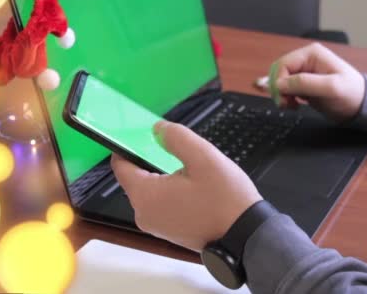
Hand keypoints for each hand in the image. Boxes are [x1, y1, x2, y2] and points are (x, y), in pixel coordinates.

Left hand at [111, 121, 262, 251]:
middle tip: (180, 152)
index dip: (127, 146)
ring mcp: (156, 226)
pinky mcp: (170, 233)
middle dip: (153, 161)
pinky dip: (173, 192)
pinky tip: (195, 187)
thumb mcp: (204, 157)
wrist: (246, 236)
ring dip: (166, 177)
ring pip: (152, 191)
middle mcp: (144, 214)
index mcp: (145, 195)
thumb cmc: (225, 198)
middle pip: (137, 179)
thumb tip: (157, 129)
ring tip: (194, 171)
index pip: (120, 166)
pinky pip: (163, 205)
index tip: (141, 133)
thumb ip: (176, 137)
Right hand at [269, 43, 365, 121]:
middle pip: (279, 72)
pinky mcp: (304, 85)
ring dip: (281, 95)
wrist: (361, 107)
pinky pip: (286, 89)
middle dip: (278, 89)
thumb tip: (279, 84)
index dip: (279, 82)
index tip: (284, 98)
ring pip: (280, 82)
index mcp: (311, 54)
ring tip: (292, 106)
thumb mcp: (330, 87)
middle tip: (286, 104)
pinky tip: (295, 105)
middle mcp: (306, 61)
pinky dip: (286, 98)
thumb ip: (304, 83)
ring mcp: (304, 73)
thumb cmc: (351, 94)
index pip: (283, 64)